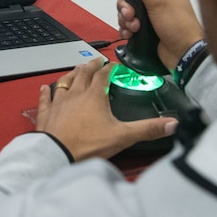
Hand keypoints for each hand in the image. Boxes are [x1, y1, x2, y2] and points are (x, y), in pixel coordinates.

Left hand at [36, 59, 176, 160]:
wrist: (57, 155)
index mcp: (94, 96)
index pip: (103, 75)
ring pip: (65, 82)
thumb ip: (147, 129)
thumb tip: (172, 124)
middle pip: (83, 74)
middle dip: (90, 66)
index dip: (109, 68)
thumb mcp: (122, 136)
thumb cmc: (87, 145)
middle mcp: (75, 94)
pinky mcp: (46, 114)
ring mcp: (58, 103)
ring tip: (75, 70)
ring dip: (71, 74)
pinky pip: (45, 99)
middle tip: (95, 62)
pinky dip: (46, 92)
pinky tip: (45, 88)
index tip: (113, 65)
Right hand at [102, 0, 204, 68]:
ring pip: (127, 9)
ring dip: (126, 19)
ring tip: (135, 27)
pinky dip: (126, 28)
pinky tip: (131, 34)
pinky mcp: (146, 26)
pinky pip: (128, 23)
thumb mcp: (157, 0)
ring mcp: (151, 12)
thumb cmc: (179, 25)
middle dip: (125, 5)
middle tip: (131, 14)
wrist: (184, 54)